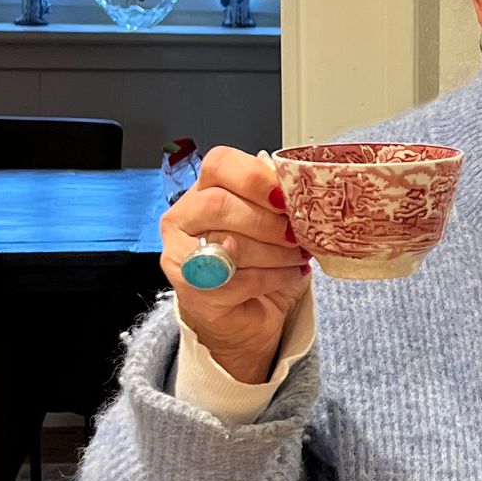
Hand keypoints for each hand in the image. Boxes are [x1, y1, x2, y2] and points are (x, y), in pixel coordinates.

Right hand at [161, 145, 310, 384]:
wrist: (246, 316)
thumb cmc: (258, 263)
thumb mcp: (269, 222)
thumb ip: (276, 200)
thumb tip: (301, 189)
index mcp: (203, 190)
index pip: (219, 164)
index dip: (255, 177)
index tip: (286, 196)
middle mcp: (182, 219)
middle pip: (218, 204)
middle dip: (267, 221)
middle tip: (296, 233)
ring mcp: (180, 257)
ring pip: (231, 244)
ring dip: (276, 252)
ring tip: (298, 256)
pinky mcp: (193, 293)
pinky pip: (241, 280)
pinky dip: (275, 277)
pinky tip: (289, 276)